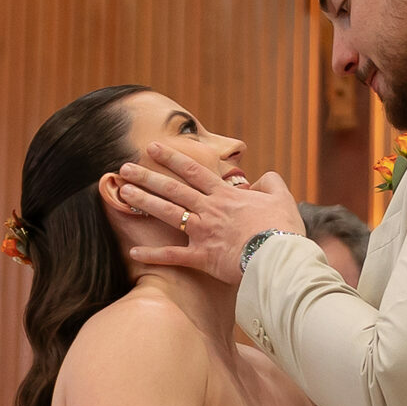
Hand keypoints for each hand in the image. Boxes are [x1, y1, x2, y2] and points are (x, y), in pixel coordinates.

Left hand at [119, 142, 304, 283]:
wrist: (279, 257)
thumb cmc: (283, 228)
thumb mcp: (282, 197)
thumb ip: (270, 182)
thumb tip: (261, 177)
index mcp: (226, 195)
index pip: (194, 171)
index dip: (172, 157)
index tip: (153, 147)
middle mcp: (209, 210)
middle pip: (173, 189)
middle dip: (147, 176)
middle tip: (124, 167)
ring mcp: (203, 233)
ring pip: (168, 213)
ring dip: (144, 201)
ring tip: (123, 192)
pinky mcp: (202, 258)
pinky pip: (173, 256)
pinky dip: (153, 255)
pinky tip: (133, 252)